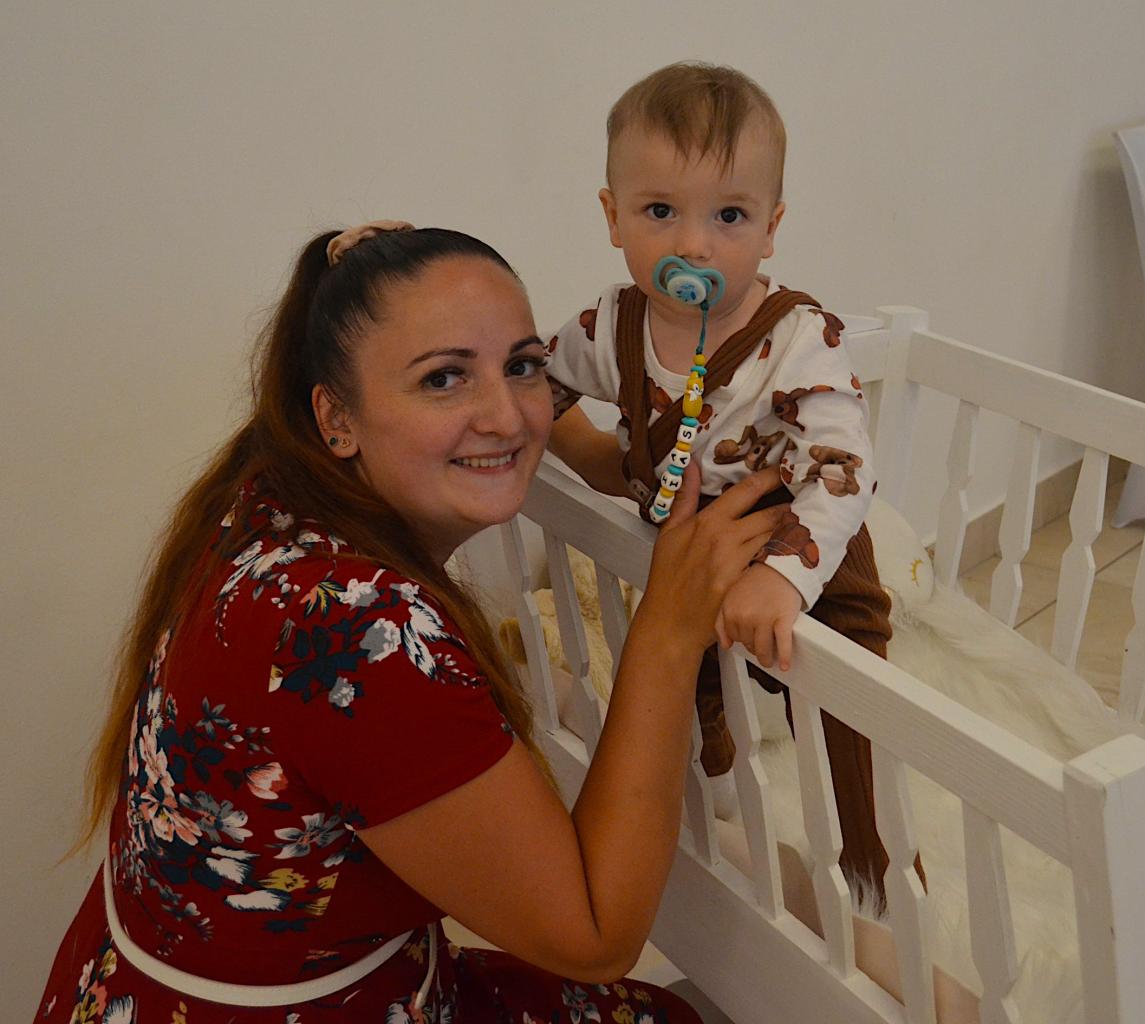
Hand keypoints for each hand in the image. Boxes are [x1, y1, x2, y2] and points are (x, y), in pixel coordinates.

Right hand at [636, 463, 788, 657]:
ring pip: (775, 538)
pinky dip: (781, 557)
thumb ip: (685, 498)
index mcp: (708, 521)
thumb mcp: (669, 533)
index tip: (785, 470)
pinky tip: (789, 555)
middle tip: (803, 501)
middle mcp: (725, 538)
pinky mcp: (744, 584)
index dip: (771, 476)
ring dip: (790, 532)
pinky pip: (770, 563)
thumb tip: (691, 468)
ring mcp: (736, 562)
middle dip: (789, 507)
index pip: (747, 489)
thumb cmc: (667, 579)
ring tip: (801, 527)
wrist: (669, 621)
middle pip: (771, 514)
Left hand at [715, 562, 802, 670]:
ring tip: (770, 659)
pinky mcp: (783, 619)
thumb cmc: (756, 583)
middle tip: (761, 644)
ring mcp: (765, 618)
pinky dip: (784, 657)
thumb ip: (722, 620)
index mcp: (730, 610)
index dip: (742, 640)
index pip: (734, 638)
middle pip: (748, 645)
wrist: (779, 569)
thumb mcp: (730, 597)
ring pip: (763, 649)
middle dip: (754, 646)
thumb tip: (726, 645)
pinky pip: (783, 644)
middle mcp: (745, 615)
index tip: (748, 640)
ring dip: (767, 657)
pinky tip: (785, 665)